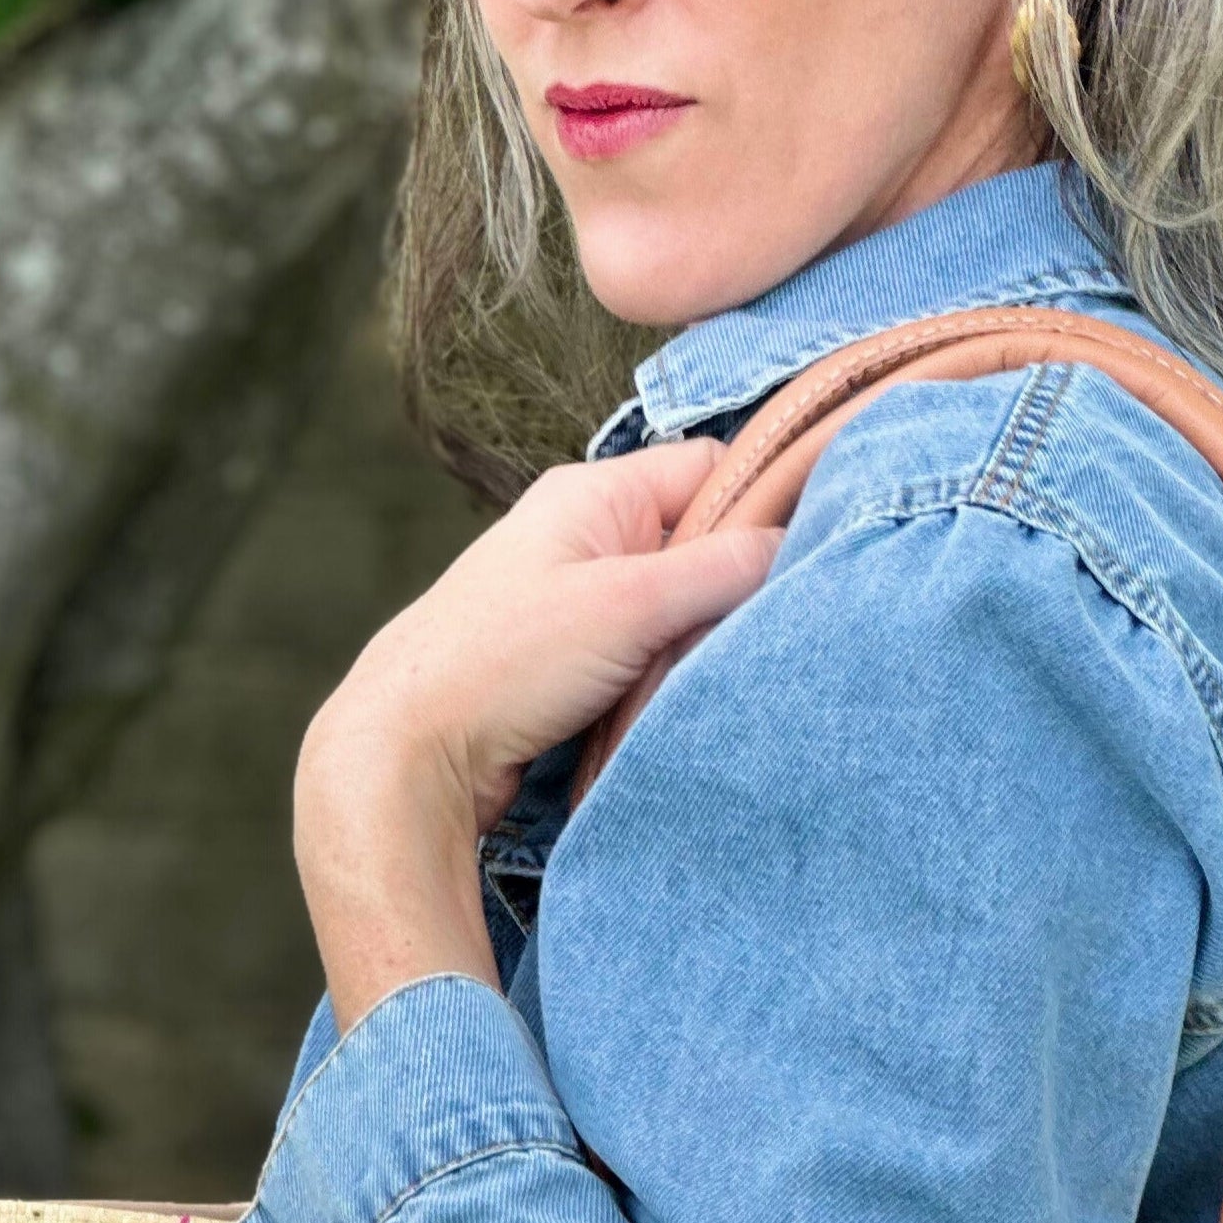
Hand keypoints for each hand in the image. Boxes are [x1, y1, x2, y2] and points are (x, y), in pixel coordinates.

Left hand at [295, 438, 779, 1032]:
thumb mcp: (628, 604)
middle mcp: (584, 537)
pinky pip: (648, 656)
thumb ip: (720, 568)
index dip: (772, 498)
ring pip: (678, 606)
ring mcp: (576, 602)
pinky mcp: (568, 665)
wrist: (403, 756)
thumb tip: (797, 542)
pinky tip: (686, 701)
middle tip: (779, 623)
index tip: (819, 545)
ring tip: (728, 669)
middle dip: (741, 582)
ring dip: (705, 640)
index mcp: (593, 494)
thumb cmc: (498, 664)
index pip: (713, 467)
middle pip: (701, 539)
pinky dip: (671, 677)